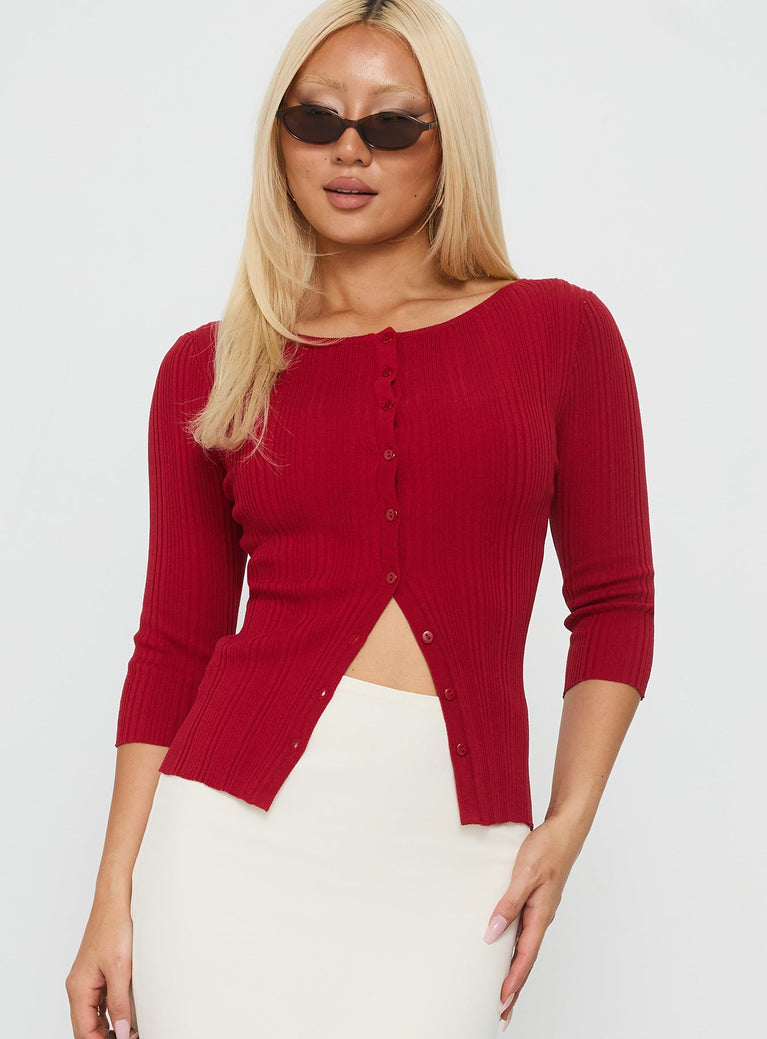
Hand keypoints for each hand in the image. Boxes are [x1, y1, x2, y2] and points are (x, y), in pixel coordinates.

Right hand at [65, 898, 138, 1038]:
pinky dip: (109, 1011)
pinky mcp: (96, 972)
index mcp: (79, 988)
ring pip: (92, 1014)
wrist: (114, 901)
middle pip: (86, 1025)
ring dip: (107, 1026)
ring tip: (129, 1030)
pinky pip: (99, 1000)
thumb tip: (122, 1032)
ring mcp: (86, 979)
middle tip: (129, 1036)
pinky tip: (124, 1014)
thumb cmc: (114, 927)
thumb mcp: (121, 969)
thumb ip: (120, 1003)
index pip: (83, 1030)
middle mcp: (78, 986)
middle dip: (104, 1035)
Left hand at [483, 815, 585, 1029]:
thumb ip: (508, 904)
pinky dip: (516, 951)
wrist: (563, 831)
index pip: (525, 957)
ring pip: (526, 950)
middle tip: (502, 1014)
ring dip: (514, 973)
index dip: (512, 981)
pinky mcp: (536, 902)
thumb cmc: (547, 849)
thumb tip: (492, 934)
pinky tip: (506, 953)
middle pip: (527, 962)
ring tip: (503, 994)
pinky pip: (524, 934)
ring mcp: (540, 912)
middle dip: (515, 988)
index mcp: (540, 916)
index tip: (500, 1002)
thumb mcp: (524, 875)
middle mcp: (541, 919)